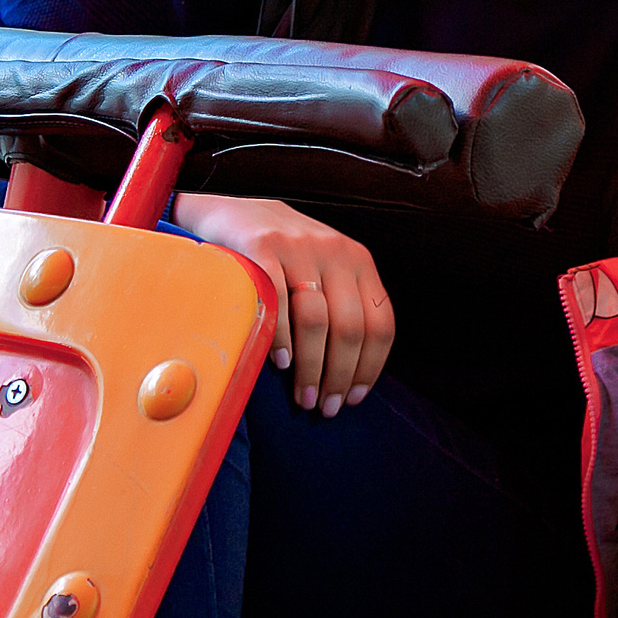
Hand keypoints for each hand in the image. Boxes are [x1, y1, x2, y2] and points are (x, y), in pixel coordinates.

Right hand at [173, 194, 395, 417]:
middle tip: (326, 407)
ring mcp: (299, 247)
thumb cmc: (284, 256)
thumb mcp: (325, 271)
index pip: (381, 322)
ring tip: (304, 397)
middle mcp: (335, 252)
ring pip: (316, 320)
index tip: (355, 398)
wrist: (236, 209)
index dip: (371, 367)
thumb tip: (350, 375)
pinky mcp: (261, 248)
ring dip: (312, 367)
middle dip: (340, 376)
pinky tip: (280, 364)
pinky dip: (281, 338)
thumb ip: (342, 307)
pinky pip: (277, 302)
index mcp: (358, 261)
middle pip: (350, 327)